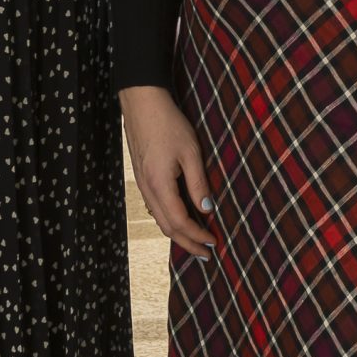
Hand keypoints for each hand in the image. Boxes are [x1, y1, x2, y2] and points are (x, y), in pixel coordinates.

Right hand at [121, 85, 216, 257]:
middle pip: (167, 227)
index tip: (214, 242)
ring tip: (195, 241)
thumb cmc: (168, 124)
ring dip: (177, 233)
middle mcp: (148, 189)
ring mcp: (142, 184)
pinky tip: (179, 218)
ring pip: (159, 219)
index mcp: (160, 186)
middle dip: (187, 243)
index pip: (180, 222)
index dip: (197, 236)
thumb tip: (207, 208)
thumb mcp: (190, 152)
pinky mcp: (142, 177)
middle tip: (206, 253)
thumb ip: (198, 183)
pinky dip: (169, 219)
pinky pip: (155, 207)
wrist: (142, 103)